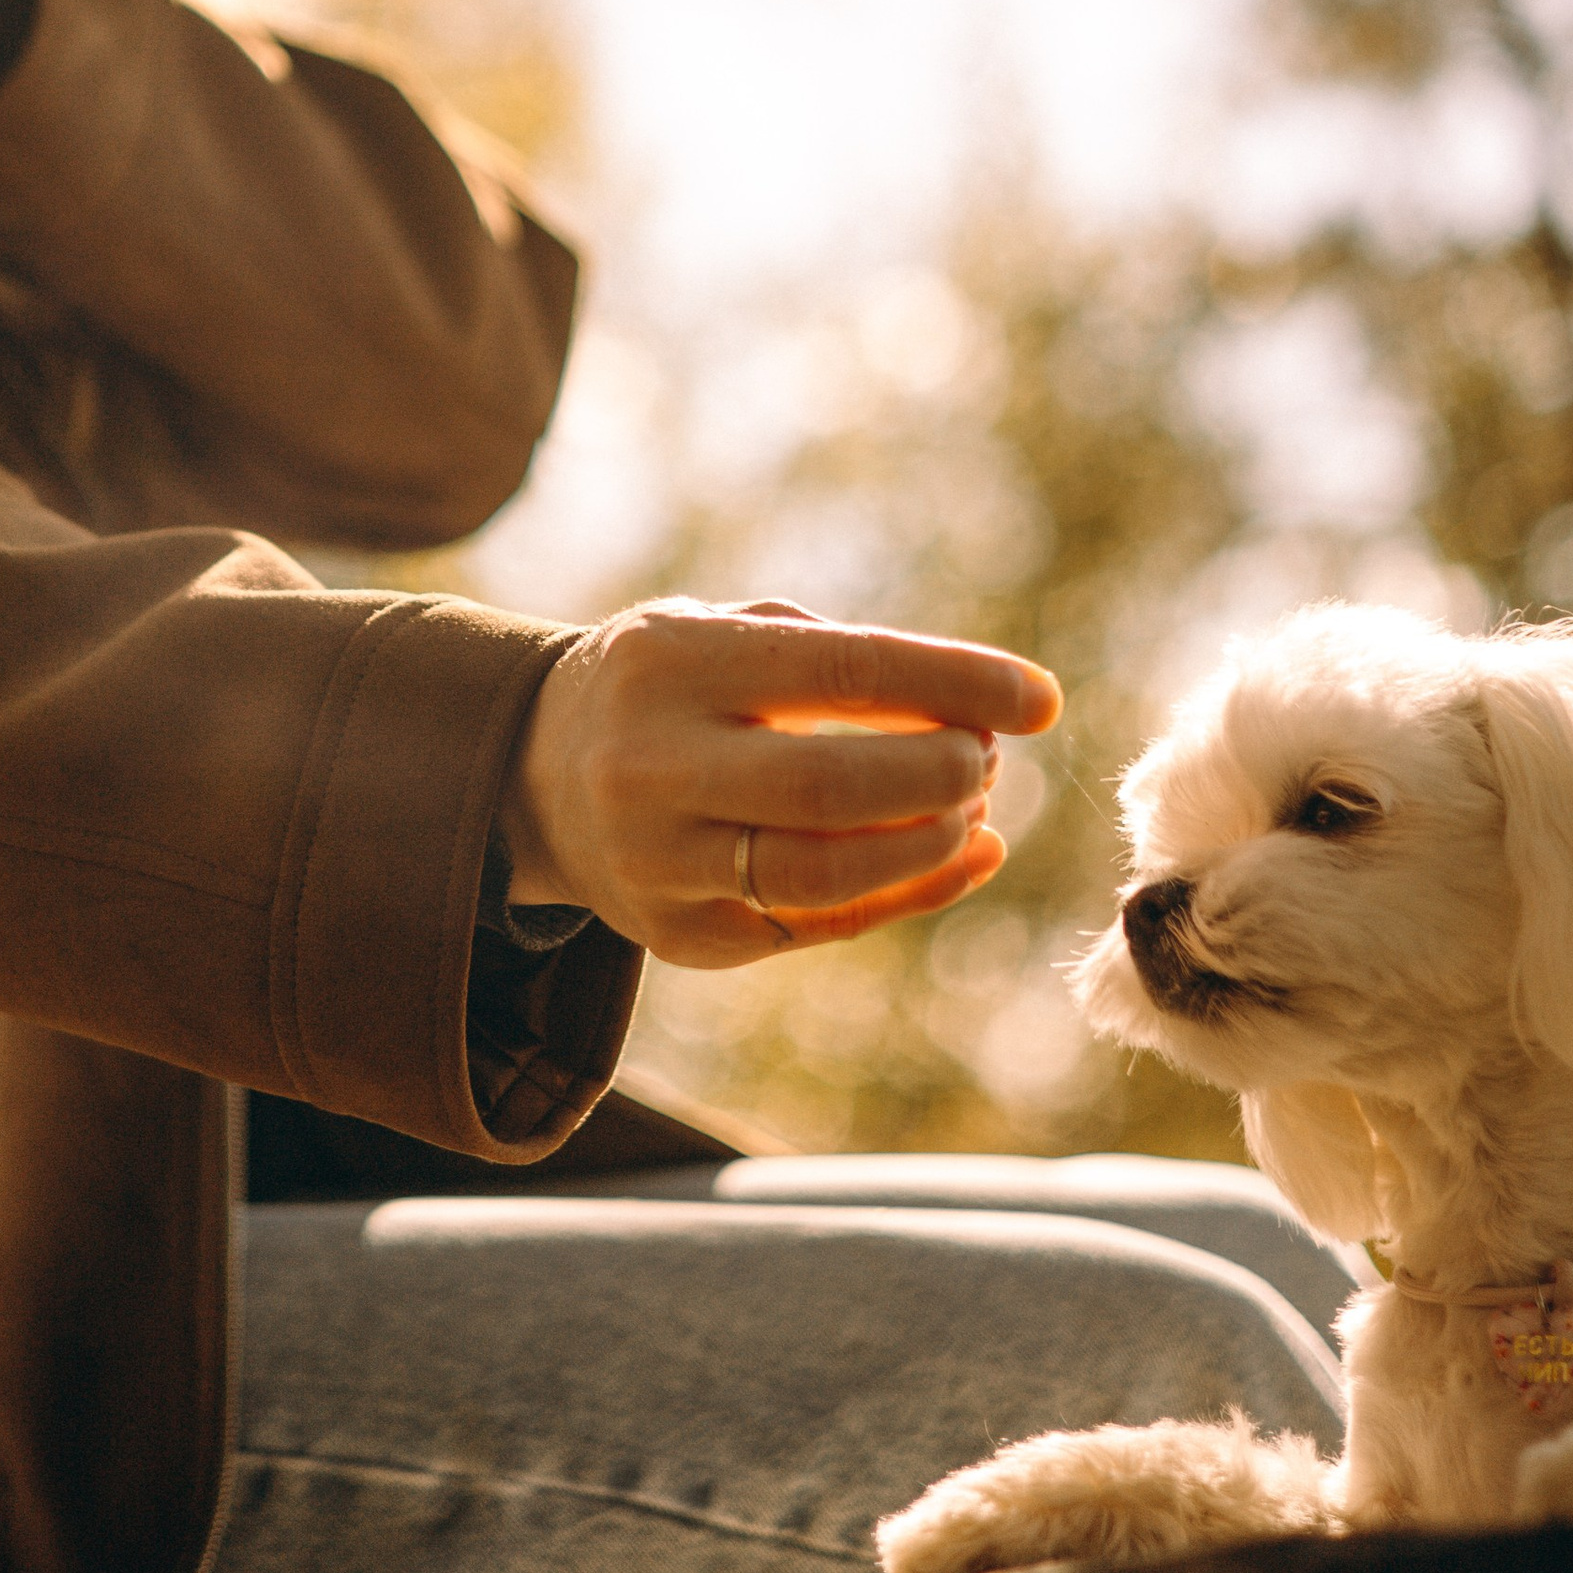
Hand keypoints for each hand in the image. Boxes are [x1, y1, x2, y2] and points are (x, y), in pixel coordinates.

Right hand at [497, 596, 1060, 966]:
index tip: (1040, 698)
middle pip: (831, 787)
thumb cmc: (672, 686)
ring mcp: (657, 863)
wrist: (532, 773)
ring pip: (825, 875)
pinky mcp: (678, 938)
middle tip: (989, 759)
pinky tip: (963, 857)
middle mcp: (650, 765)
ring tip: (973, 809)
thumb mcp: (726, 634)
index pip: (839, 670)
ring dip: (929, 845)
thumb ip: (839, 661)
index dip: (954, 683)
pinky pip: (814, 927)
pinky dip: (907, 896)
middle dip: (942, 775)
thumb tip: (984, 714)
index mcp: (670, 662)